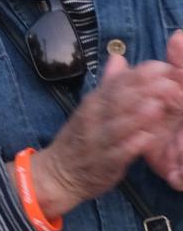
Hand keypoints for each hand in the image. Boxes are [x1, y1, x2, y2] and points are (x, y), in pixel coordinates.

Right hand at [30, 50, 182, 217]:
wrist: (60, 172)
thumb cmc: (82, 137)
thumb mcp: (91, 107)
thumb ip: (109, 84)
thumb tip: (119, 58)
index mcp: (94, 101)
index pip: (117, 82)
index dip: (140, 74)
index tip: (164, 66)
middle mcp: (94, 117)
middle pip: (119, 100)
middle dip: (144, 91)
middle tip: (170, 83)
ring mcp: (98, 139)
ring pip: (118, 125)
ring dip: (137, 116)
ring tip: (157, 106)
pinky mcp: (104, 163)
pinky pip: (118, 153)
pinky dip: (131, 145)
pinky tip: (147, 139)